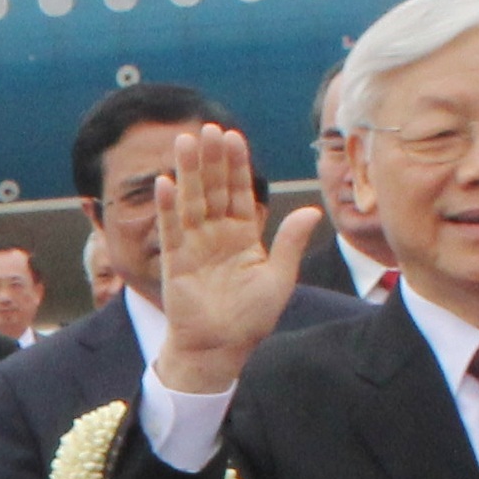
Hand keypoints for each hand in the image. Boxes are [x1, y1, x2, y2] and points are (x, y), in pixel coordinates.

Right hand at [154, 125, 319, 395]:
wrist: (220, 349)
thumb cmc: (250, 319)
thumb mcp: (279, 279)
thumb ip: (290, 242)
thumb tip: (313, 210)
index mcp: (243, 236)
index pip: (239, 192)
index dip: (236, 165)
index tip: (234, 137)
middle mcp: (216, 234)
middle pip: (213, 188)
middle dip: (211, 159)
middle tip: (208, 129)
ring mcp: (194, 245)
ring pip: (191, 201)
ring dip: (188, 172)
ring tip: (185, 142)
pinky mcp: (175, 261)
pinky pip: (171, 229)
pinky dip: (168, 207)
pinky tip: (166, 183)